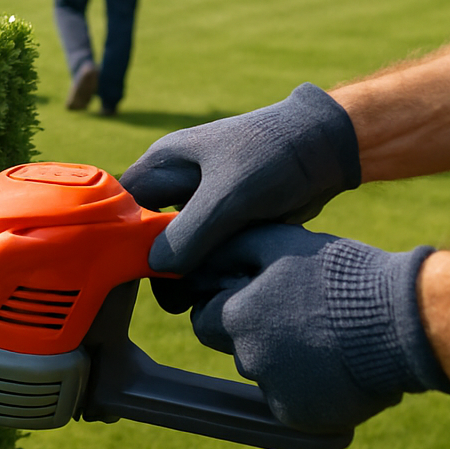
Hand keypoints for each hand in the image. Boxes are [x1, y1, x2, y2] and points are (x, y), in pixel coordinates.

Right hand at [119, 83, 360, 274]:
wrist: (326, 149)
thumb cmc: (272, 157)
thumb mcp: (228, 196)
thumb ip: (189, 233)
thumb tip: (156, 268)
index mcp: (163, 164)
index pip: (123, 206)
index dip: (122, 238)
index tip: (133, 275)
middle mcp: (176, 182)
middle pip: (150, 229)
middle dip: (159, 264)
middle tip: (175, 299)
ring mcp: (202, 201)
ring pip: (181, 243)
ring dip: (190, 269)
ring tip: (200, 296)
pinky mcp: (228, 217)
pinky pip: (209, 247)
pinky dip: (214, 266)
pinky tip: (223, 284)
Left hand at [157, 224, 449, 432]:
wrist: (402, 321)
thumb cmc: (340, 274)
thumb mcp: (277, 242)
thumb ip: (229, 251)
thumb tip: (197, 260)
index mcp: (235, 316)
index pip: (206, 317)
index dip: (229, 305)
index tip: (260, 297)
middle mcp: (246, 358)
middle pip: (234, 347)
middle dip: (253, 333)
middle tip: (297, 317)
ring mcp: (273, 390)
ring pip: (264, 374)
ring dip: (283, 361)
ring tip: (326, 339)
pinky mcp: (300, 417)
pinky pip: (290, 403)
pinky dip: (306, 390)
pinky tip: (335, 367)